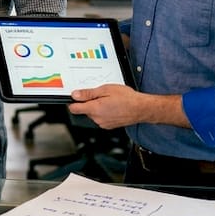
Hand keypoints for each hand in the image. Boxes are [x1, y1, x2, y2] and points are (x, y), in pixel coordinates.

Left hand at [68, 84, 186, 129]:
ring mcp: (103, 124)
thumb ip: (88, 93)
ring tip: (109, 101)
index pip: (74, 109)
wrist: (141, 108)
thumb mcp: (105, 90)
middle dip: (89, 102)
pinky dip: (104, 112)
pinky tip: (113, 107)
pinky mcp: (109, 126)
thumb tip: (75, 95)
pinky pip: (101, 118)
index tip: (76, 96)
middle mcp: (97, 119)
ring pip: (93, 114)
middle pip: (84, 110)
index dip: (73, 101)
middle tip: (101, 95)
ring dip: (97, 107)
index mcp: (94, 109)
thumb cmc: (127, 98)